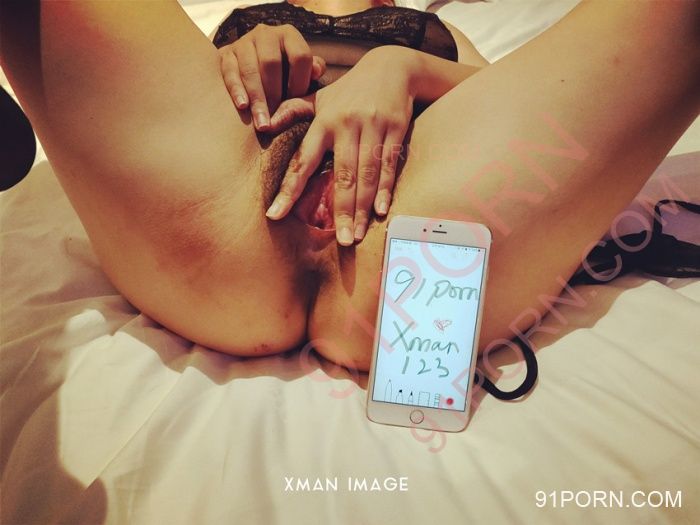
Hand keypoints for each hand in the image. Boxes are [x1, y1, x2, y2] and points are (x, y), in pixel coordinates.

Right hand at [218, 23, 325, 129]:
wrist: (252, 62)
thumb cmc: (284, 70)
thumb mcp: (301, 68)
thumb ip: (312, 69)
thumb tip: (317, 71)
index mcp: (289, 35)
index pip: (300, 56)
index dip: (300, 82)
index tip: (296, 103)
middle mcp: (266, 34)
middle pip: (271, 62)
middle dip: (274, 94)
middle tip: (275, 118)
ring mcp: (244, 41)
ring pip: (250, 69)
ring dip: (256, 99)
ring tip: (261, 122)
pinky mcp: (226, 53)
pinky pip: (230, 72)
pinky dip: (237, 91)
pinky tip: (243, 107)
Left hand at [265, 47, 413, 244]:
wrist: (391, 67)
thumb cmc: (349, 90)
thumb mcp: (320, 98)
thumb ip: (293, 112)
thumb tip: (264, 125)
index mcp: (323, 122)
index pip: (303, 162)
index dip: (289, 190)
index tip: (275, 216)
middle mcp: (346, 125)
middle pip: (343, 176)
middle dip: (341, 210)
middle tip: (341, 241)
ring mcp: (373, 128)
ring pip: (366, 175)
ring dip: (362, 208)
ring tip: (357, 235)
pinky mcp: (395, 130)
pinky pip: (389, 165)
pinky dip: (385, 189)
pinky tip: (380, 212)